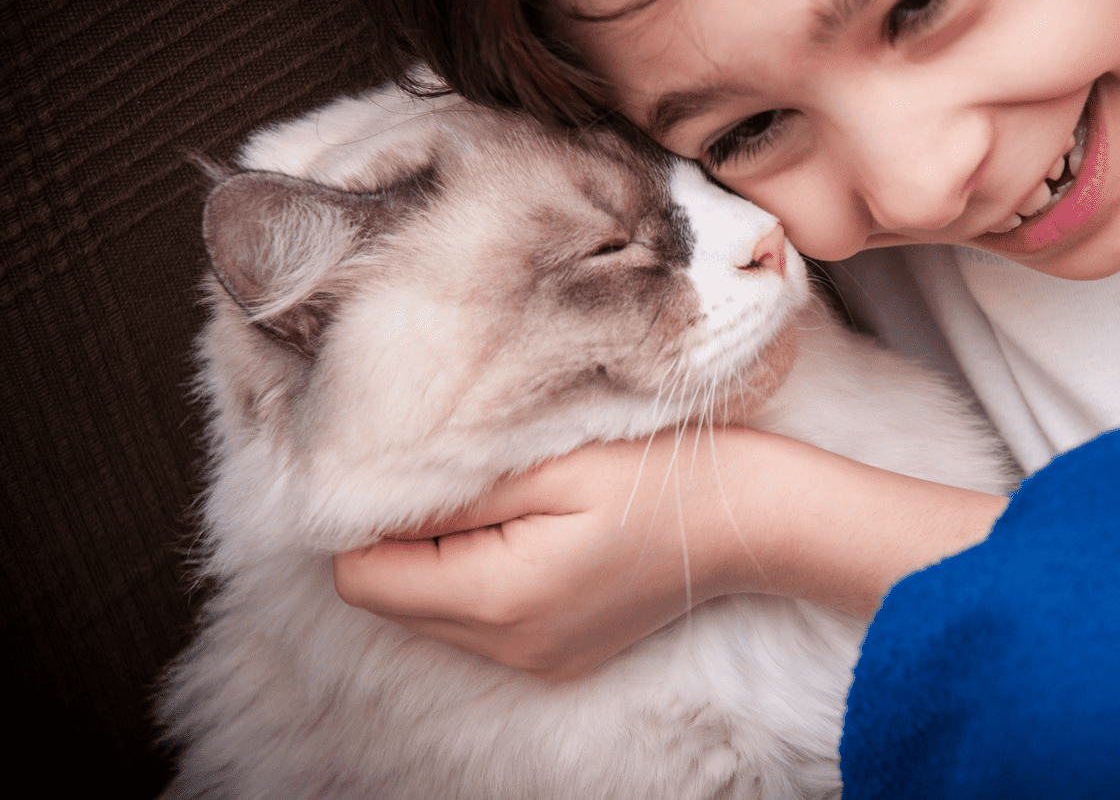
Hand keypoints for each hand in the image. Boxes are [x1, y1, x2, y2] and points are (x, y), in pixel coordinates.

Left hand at [333, 427, 1008, 680]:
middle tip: (472, 470)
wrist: (755, 517)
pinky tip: (541, 526)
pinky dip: (488, 570)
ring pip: (435, 606)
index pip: (364, 576)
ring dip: (451, 551)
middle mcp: (507, 647)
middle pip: (395, 594)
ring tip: (513, 494)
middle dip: (411, 532)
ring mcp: (535, 657)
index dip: (371, 515)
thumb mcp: (550, 463)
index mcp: (496, 599)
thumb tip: (363, 494)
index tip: (417, 464)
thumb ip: (452, 488)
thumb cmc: (661, 473)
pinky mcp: (559, 651)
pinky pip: (482, 616)